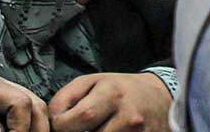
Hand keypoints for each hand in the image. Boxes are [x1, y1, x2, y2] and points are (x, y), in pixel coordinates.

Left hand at [50, 72, 171, 131]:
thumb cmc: (119, 89)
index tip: (59, 125)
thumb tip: (51, 119)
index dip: (62, 125)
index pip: (81, 117)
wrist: (158, 97)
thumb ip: (66, 98)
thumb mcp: (91, 82)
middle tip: (75, 129)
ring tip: (91, 130)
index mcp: (112, 93)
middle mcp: (129, 116)